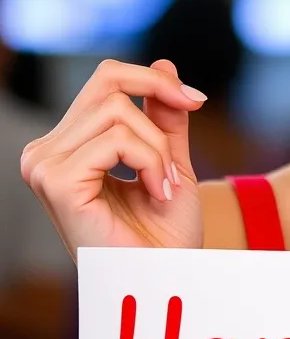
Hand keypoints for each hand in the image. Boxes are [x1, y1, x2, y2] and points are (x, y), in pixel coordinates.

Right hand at [21, 59, 207, 258]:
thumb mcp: (170, 158)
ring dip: (159, 149)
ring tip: (164, 187)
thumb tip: (163, 62)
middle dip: (161, 109)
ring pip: (118, 112)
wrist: (170, 276)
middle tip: (181, 154)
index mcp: (68, 144)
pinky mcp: (57, 183)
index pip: (106, 79)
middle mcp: (46, 151)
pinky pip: (116, 140)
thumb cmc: (166, 231)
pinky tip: (157, 193)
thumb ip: (163, 115)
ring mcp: (45, 166)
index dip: (155, 80)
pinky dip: (151, 162)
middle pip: (110, 84)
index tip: (196, 101)